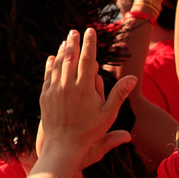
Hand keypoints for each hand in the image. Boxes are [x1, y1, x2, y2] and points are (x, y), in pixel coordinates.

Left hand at [31, 28, 135, 169]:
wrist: (63, 146)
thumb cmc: (89, 132)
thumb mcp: (108, 114)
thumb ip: (119, 94)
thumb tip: (133, 78)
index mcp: (84, 89)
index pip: (87, 60)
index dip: (89, 44)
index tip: (91, 31)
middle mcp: (67, 86)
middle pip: (71, 58)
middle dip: (74, 42)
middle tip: (75, 31)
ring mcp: (54, 91)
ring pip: (58, 65)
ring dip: (62, 51)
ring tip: (66, 41)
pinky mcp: (45, 96)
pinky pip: (48, 76)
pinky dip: (50, 65)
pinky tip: (52, 58)